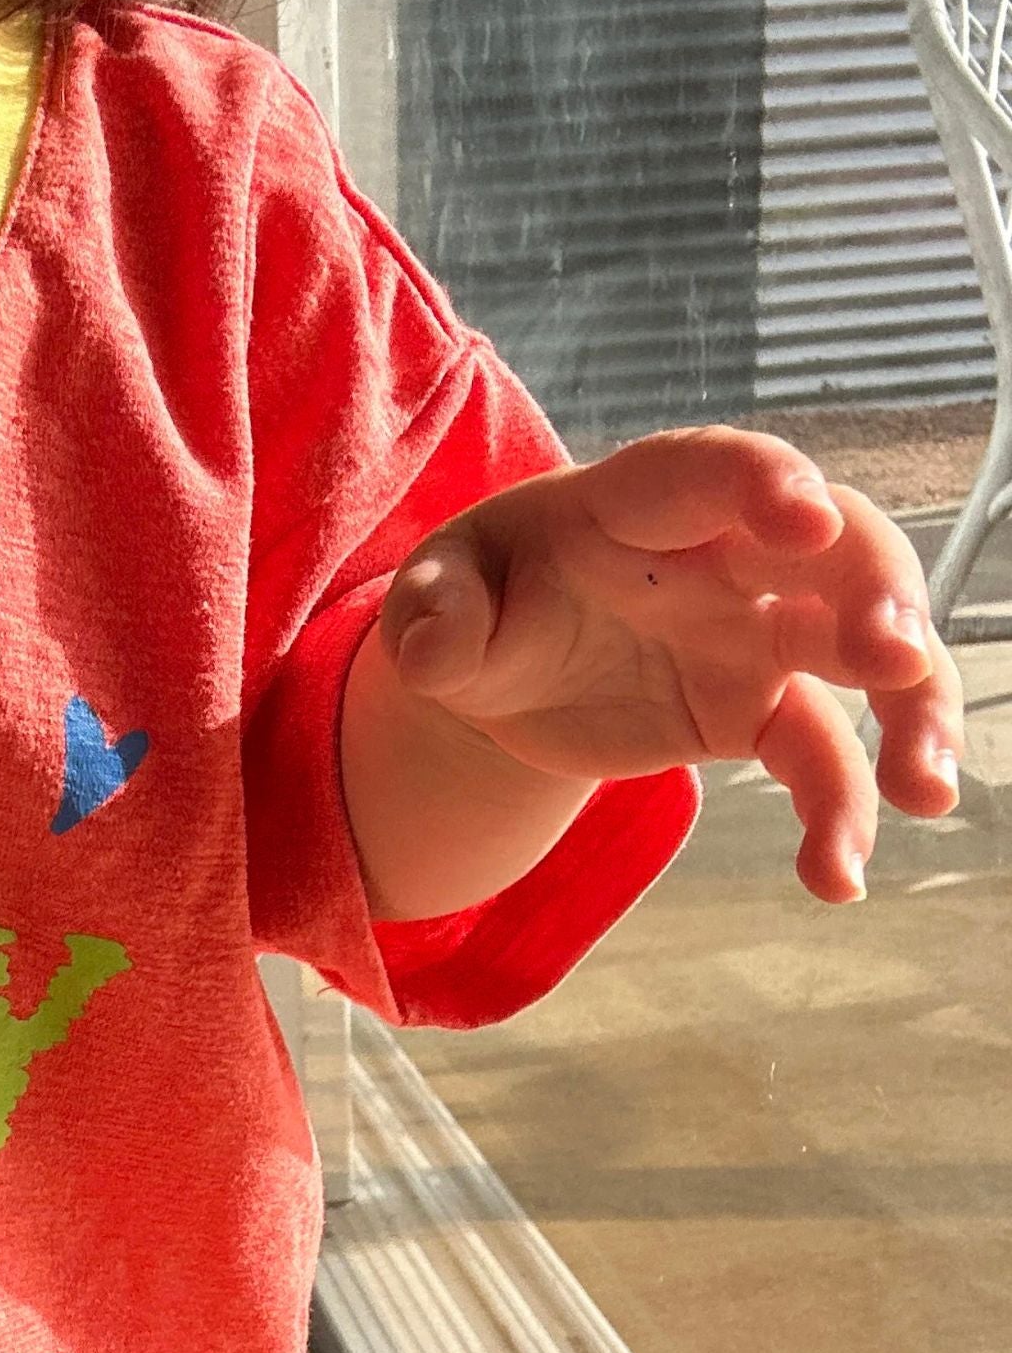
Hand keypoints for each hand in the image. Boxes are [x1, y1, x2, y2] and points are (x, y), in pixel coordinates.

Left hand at [375, 425, 966, 903]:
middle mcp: (720, 555)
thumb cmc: (476, 599)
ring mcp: (753, 632)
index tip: (806, 514)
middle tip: (898, 654)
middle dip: (877, 590)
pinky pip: (818, 754)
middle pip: (833, 546)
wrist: (498, 668)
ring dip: (911, 709)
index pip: (706, 473)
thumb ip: (431, 618)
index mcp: (633, 504)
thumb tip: (427, 654)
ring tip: (925, 788)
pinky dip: (839, 812)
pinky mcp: (759, 710)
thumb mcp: (434, 602)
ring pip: (860, 653)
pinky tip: (835, 880)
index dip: (760, 482)